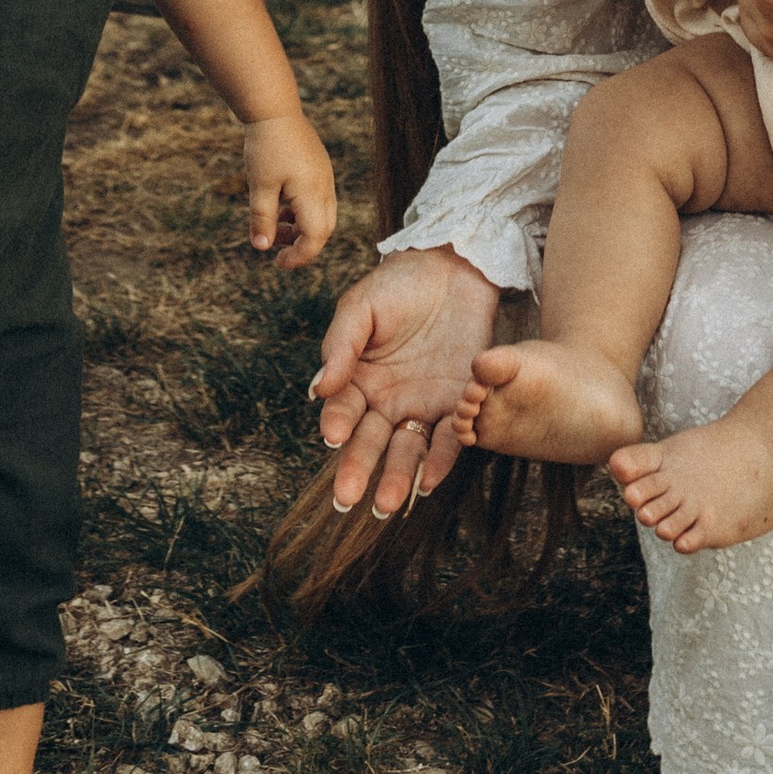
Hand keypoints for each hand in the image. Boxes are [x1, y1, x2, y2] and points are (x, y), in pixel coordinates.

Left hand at [242, 111, 336, 270]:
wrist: (274, 109)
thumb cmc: (265, 146)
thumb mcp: (260, 186)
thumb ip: (262, 219)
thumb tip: (262, 248)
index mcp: (313, 193)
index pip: (316, 238)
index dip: (299, 256)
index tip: (278, 263)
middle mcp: (325, 186)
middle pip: (323, 229)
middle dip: (302, 245)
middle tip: (277, 251)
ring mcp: (324, 176)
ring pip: (321, 214)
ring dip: (300, 228)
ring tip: (273, 229)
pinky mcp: (319, 167)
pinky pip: (317, 199)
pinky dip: (301, 211)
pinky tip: (279, 207)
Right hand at [309, 245, 501, 520]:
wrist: (452, 269)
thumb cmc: (397, 286)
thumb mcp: (361, 308)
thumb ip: (341, 347)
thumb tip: (317, 390)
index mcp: (357, 379)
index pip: (341, 409)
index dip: (336, 424)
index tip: (332, 436)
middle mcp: (386, 401)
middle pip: (369, 440)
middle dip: (357, 468)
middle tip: (347, 498)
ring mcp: (421, 406)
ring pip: (406, 448)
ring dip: (397, 477)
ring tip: (388, 504)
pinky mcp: (456, 404)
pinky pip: (448, 438)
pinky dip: (439, 460)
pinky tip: (430, 482)